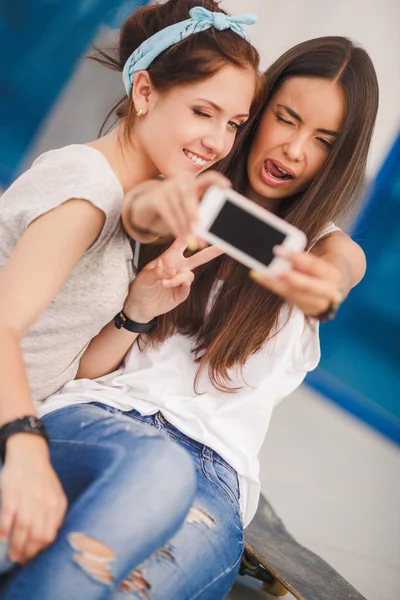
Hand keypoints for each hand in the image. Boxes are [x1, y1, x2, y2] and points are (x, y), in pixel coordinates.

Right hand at [0, 434, 66, 564]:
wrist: (30, 453)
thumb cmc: (42, 477)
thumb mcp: (55, 493)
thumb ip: (56, 513)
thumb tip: (51, 535)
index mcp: (56, 503)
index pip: (49, 534)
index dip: (40, 550)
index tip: (32, 557)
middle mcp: (44, 501)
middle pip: (37, 534)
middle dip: (28, 552)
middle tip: (20, 560)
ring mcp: (28, 497)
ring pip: (23, 528)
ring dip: (16, 545)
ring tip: (11, 555)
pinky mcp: (12, 491)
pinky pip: (8, 514)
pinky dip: (5, 528)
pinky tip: (2, 537)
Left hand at [123, 238, 223, 322]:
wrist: (140, 305)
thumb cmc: (141, 286)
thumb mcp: (144, 276)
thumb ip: (155, 272)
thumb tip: (169, 270)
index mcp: (169, 258)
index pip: (181, 243)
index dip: (189, 234)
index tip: (198, 226)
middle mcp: (178, 267)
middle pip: (198, 257)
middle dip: (211, 252)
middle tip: (222, 246)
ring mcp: (180, 281)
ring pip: (188, 276)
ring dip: (177, 278)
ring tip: (164, 282)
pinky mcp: (181, 294)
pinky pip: (187, 289)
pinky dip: (185, 287)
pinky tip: (181, 286)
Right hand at [125, 171, 230, 241]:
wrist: (148, 203)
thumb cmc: (175, 207)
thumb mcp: (188, 207)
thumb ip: (200, 214)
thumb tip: (212, 232)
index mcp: (193, 183)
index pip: (207, 177)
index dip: (217, 180)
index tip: (227, 187)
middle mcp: (181, 182)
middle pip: (189, 195)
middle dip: (194, 212)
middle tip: (199, 225)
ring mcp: (166, 187)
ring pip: (178, 208)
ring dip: (185, 226)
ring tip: (192, 240)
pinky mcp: (155, 197)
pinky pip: (167, 214)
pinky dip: (175, 226)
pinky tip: (181, 236)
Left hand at [250, 246, 343, 316]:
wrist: (330, 290)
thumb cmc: (318, 270)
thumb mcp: (317, 262)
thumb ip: (302, 257)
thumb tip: (281, 245)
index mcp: (332, 275)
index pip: (313, 265)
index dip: (297, 257)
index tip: (278, 250)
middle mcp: (327, 291)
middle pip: (307, 285)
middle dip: (289, 277)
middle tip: (272, 268)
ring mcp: (317, 303)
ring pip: (294, 294)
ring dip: (275, 284)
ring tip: (260, 274)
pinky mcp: (305, 308)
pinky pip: (287, 297)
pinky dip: (274, 287)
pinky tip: (262, 278)